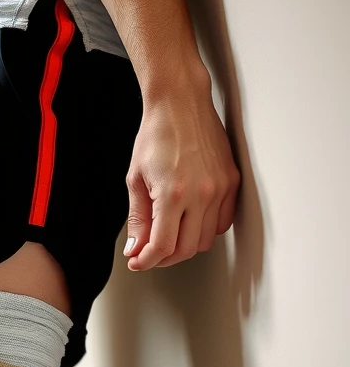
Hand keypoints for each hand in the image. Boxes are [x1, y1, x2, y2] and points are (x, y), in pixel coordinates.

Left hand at [123, 81, 239, 270]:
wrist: (180, 105)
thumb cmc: (154, 136)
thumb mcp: (135, 179)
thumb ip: (137, 218)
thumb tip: (136, 248)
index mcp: (173, 194)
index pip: (163, 246)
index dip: (147, 261)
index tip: (137, 262)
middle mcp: (202, 194)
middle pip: (187, 249)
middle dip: (164, 258)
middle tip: (148, 253)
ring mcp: (221, 188)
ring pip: (207, 239)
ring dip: (185, 246)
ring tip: (167, 237)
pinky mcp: (232, 182)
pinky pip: (222, 221)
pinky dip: (205, 230)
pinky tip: (188, 223)